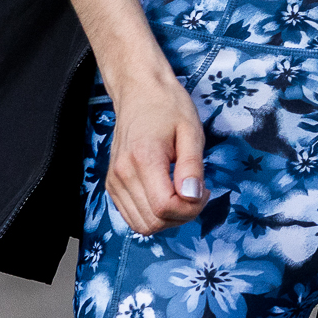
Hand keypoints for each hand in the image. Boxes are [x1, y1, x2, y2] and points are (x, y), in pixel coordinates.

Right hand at [100, 60, 210, 235]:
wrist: (138, 91)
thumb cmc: (168, 106)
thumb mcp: (191, 130)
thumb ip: (192, 166)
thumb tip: (193, 197)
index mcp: (143, 159)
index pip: (164, 208)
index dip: (190, 208)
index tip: (204, 190)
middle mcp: (122, 174)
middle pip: (152, 222)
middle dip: (182, 216)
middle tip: (197, 192)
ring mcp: (114, 182)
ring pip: (141, 225)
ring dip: (167, 219)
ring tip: (183, 194)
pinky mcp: (112, 185)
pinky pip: (132, 217)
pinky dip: (153, 215)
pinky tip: (167, 194)